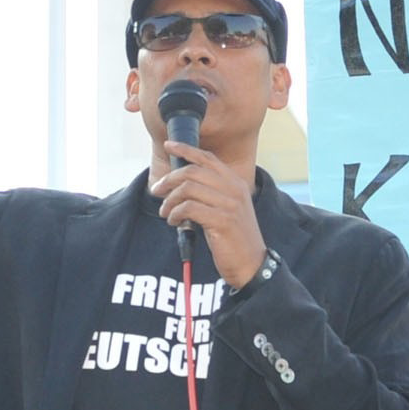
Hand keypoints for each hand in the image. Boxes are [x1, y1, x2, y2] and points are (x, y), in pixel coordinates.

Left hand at [151, 140, 266, 286]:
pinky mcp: (222, 221)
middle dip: (169, 180)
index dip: (186, 149)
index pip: (207, 158)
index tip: (169, 146)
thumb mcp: (227, 208)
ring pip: (188, 189)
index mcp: (235, 182)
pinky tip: (175, 222)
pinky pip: (189, 208)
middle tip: (157, 191)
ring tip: (166, 212)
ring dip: (170, 201)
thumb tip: (179, 182)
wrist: (251, 263)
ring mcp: (229, 205)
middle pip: (192, 172)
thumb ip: (211, 192)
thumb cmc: (234, 236)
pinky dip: (176, 214)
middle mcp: (234, 189)